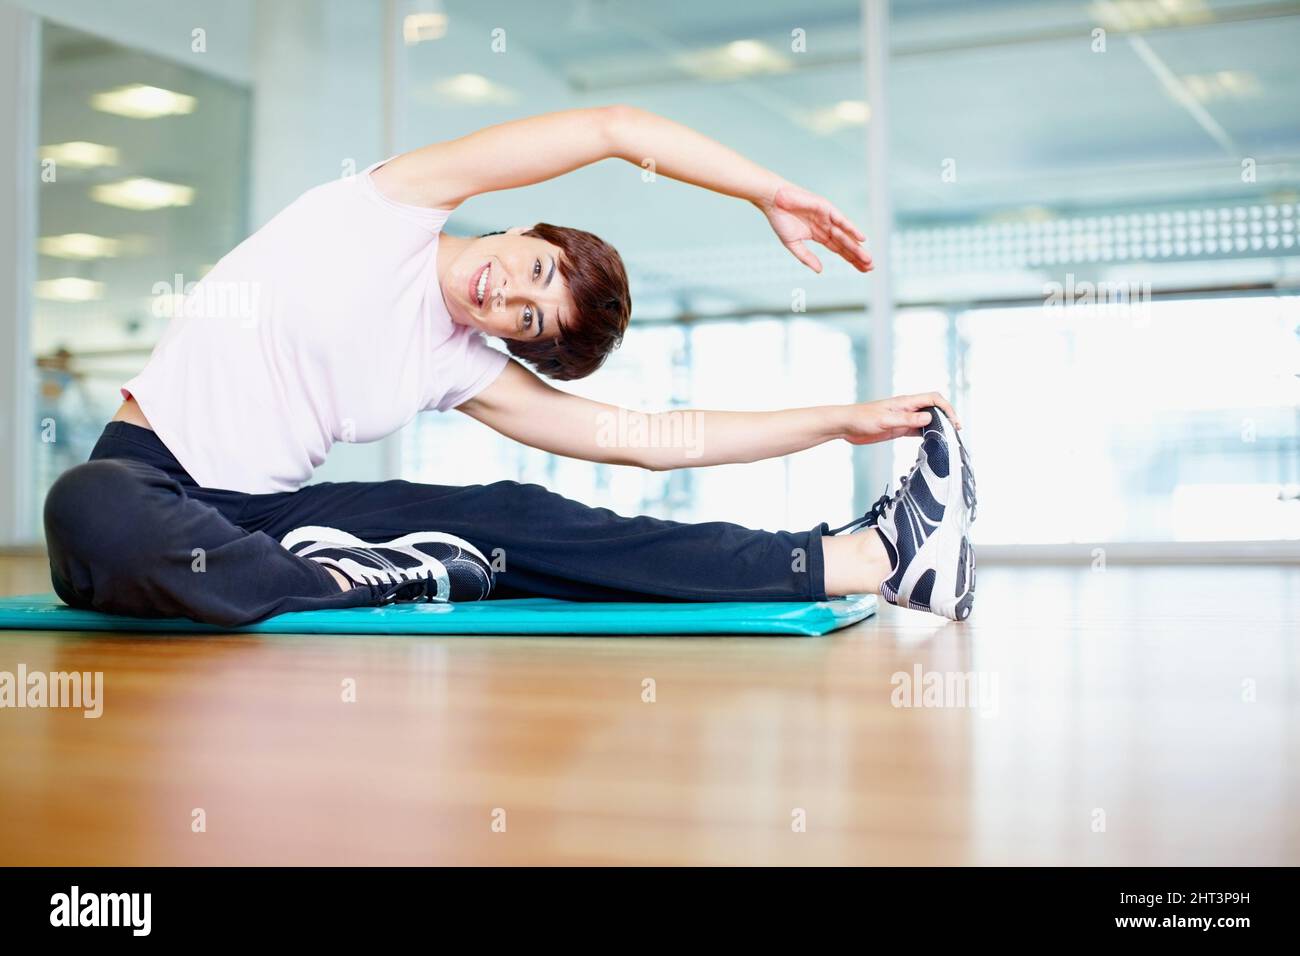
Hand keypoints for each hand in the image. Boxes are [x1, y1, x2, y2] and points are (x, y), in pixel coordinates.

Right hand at [758, 182, 872, 272]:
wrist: (773, 200)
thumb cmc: (780, 219)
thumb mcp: (793, 244)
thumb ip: (806, 257)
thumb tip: (820, 270)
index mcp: (819, 235)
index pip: (839, 249)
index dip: (851, 259)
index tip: (863, 269)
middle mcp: (826, 226)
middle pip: (846, 244)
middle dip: (857, 256)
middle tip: (870, 267)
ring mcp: (827, 217)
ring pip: (845, 235)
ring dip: (857, 247)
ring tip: (867, 259)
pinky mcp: (826, 208)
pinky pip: (841, 220)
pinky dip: (851, 229)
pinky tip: (861, 239)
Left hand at [839, 392, 962, 444]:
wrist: (845, 425)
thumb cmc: (861, 418)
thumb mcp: (885, 419)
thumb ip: (907, 419)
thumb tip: (929, 417)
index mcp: (905, 402)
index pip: (934, 399)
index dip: (947, 408)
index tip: (955, 422)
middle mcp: (907, 409)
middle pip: (934, 409)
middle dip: (947, 418)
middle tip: (956, 433)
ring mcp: (904, 419)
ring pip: (928, 420)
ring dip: (939, 427)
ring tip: (948, 439)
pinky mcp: (899, 429)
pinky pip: (918, 430)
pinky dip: (927, 435)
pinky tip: (933, 443)